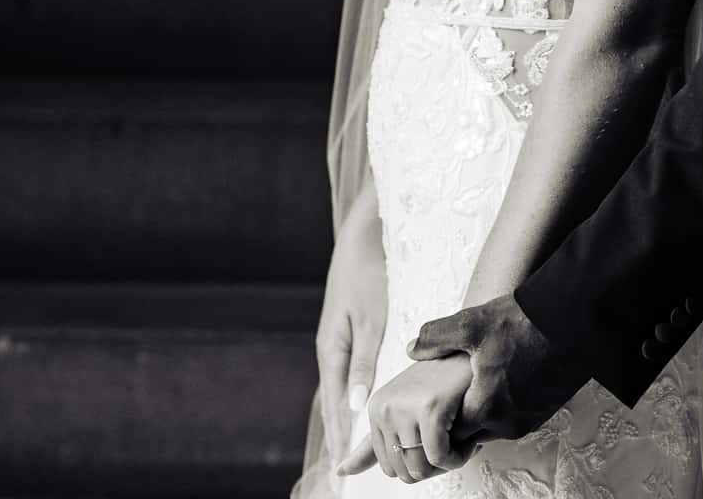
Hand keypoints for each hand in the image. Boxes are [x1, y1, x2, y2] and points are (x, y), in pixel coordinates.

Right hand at [318, 193, 387, 472]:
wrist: (365, 234)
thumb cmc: (370, 274)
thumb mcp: (371, 318)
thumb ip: (364, 361)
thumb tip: (356, 405)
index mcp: (332, 350)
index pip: (335, 405)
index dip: (342, 436)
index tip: (345, 466)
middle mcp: (331, 348)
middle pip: (334, 401)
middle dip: (340, 433)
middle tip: (345, 467)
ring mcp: (338, 338)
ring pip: (341, 388)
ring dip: (346, 416)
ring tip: (353, 446)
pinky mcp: (349, 329)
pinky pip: (348, 371)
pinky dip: (351, 393)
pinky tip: (361, 403)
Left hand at [336, 356, 474, 481]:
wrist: (473, 358)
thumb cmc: (442, 385)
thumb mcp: (403, 413)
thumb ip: (371, 446)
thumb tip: (340, 471)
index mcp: (376, 408)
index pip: (389, 469)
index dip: (417, 465)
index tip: (434, 444)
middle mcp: (385, 407)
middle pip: (405, 473)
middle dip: (433, 467)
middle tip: (450, 440)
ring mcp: (405, 406)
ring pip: (422, 469)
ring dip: (448, 463)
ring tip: (459, 438)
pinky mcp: (430, 408)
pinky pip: (441, 458)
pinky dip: (458, 457)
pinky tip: (468, 440)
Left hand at [407, 294, 586, 444]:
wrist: (571, 319)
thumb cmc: (521, 322)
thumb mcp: (471, 324)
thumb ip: (436, 337)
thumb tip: (412, 348)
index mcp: (486, 407)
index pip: (452, 433)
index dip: (443, 416)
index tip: (441, 396)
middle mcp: (509, 422)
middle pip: (474, 432)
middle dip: (464, 413)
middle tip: (458, 386)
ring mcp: (530, 419)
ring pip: (496, 426)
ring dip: (486, 409)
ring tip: (483, 378)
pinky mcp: (546, 411)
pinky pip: (517, 417)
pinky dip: (508, 403)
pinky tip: (507, 376)